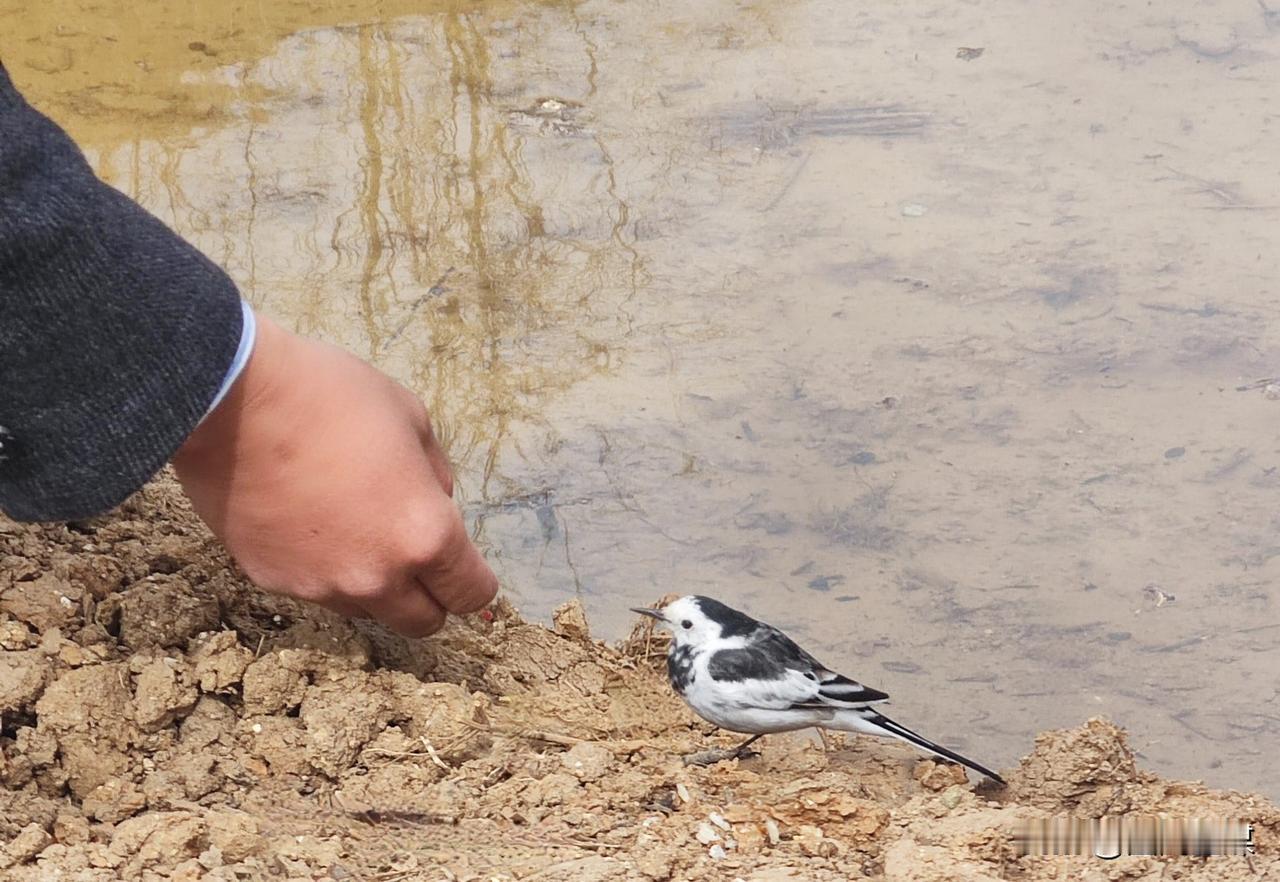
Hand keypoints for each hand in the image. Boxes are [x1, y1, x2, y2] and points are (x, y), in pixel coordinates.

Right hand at [173, 311, 496, 635]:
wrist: (231, 400)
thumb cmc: (332, 397)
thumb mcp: (412, 419)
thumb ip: (435, 475)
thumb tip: (436, 501)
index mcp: (425, 535)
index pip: (471, 594)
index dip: (473, 581)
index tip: (464, 566)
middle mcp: (377, 576)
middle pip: (423, 623)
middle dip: (430, 597)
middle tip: (416, 558)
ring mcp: (321, 587)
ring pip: (367, 610)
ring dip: (374, 584)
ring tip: (352, 527)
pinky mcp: (272, 581)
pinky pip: (315, 590)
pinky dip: (321, 569)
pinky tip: (306, 521)